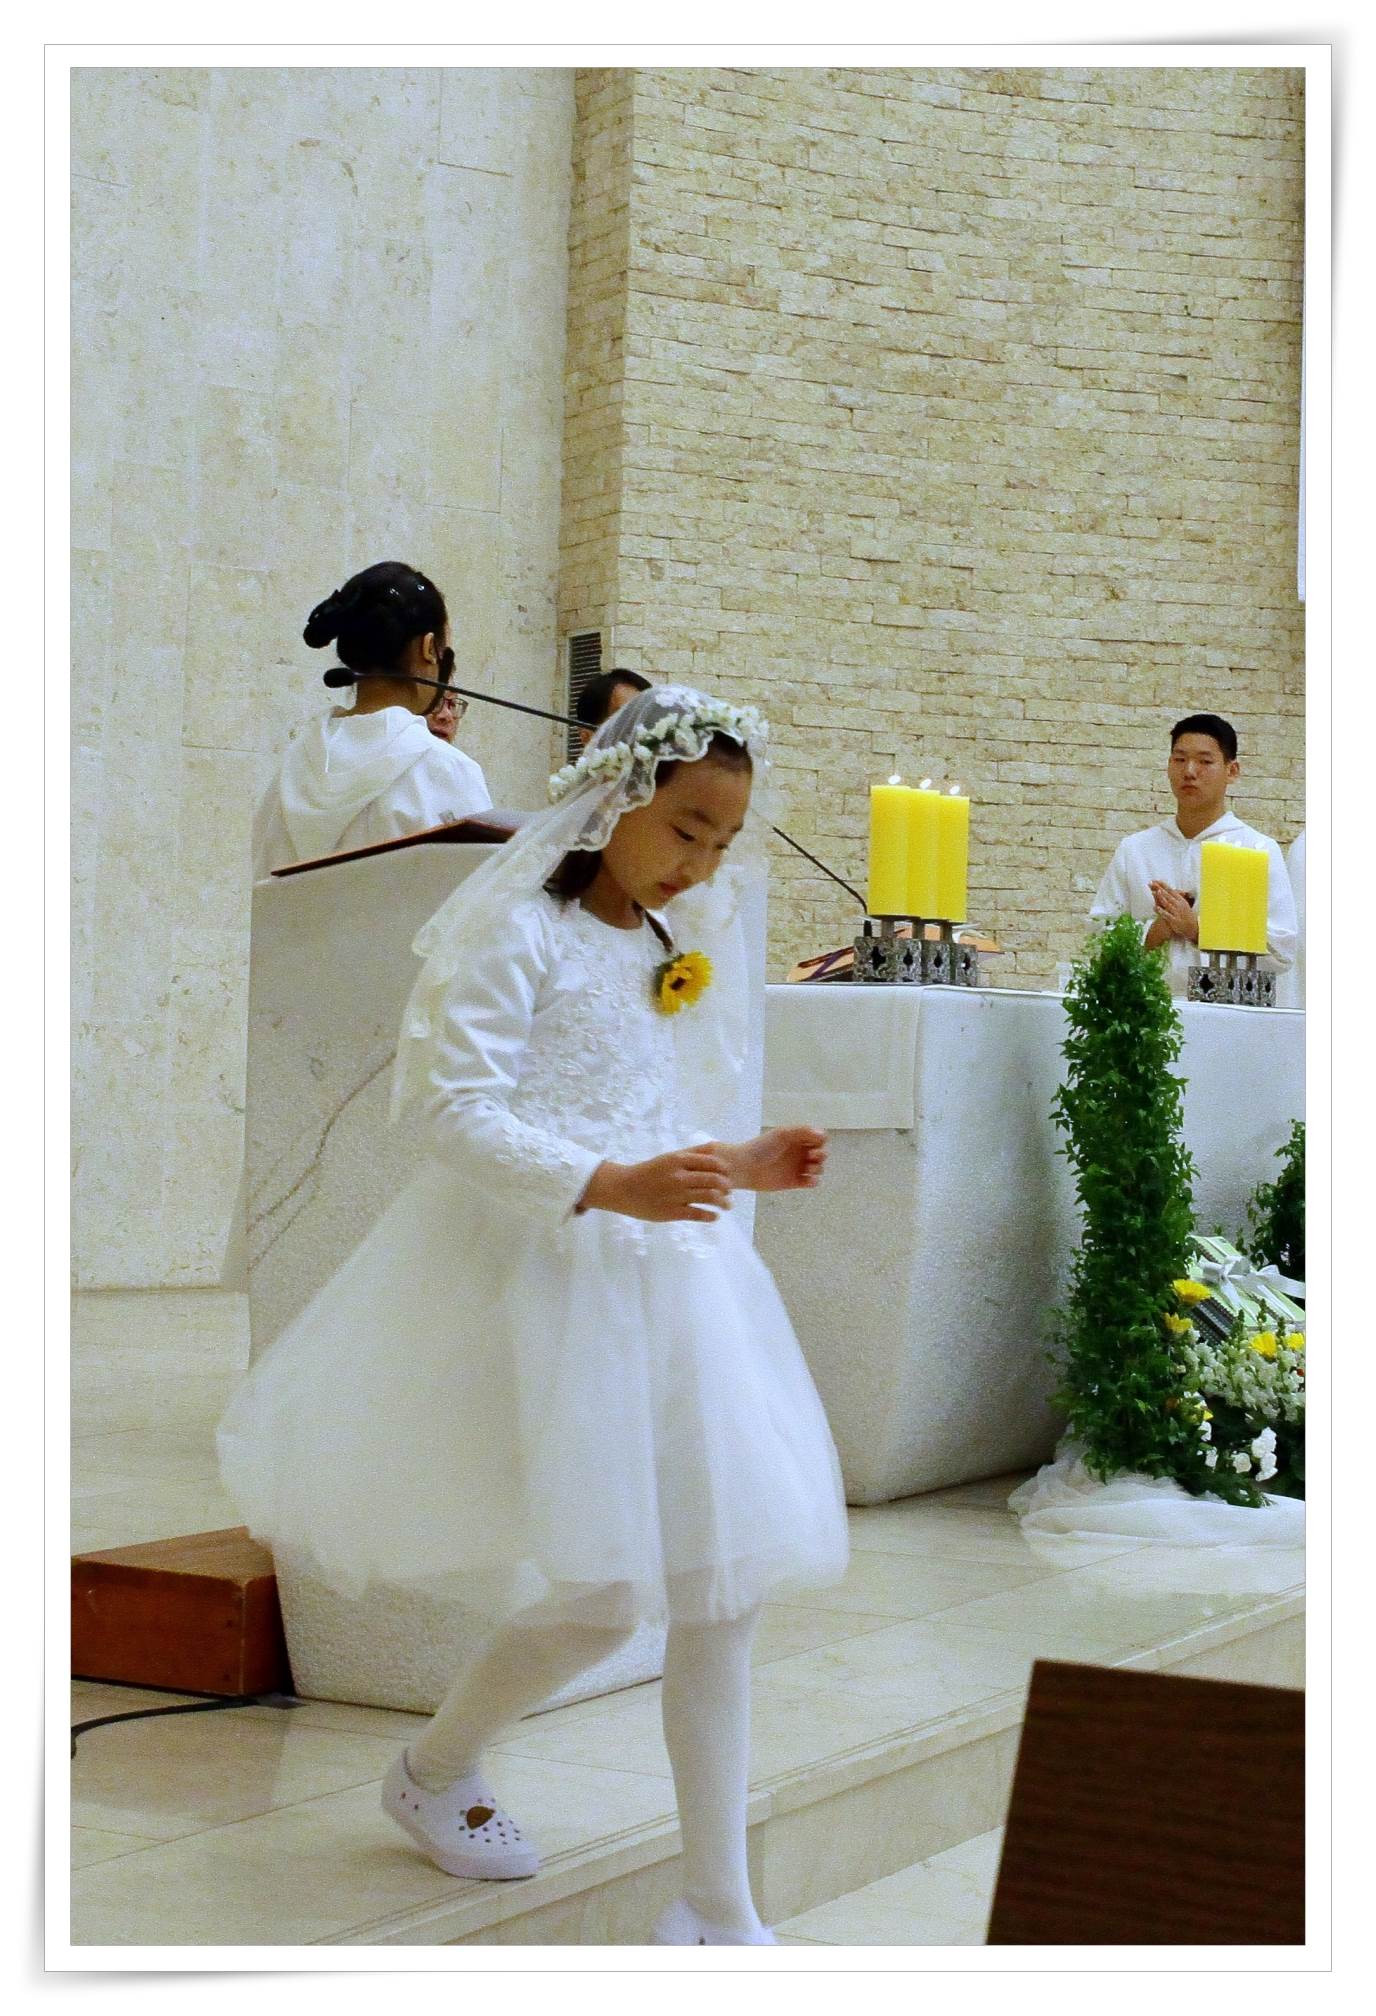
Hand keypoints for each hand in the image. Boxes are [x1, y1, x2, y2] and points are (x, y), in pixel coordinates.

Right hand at [578, 1147, 732, 1223]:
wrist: (623, 1189)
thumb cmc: (648, 1172)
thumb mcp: (669, 1157)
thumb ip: (692, 1152)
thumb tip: (715, 1145)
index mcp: (678, 1160)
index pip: (711, 1163)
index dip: (724, 1170)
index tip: (728, 1175)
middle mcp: (679, 1176)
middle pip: (714, 1180)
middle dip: (727, 1187)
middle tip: (729, 1191)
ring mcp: (676, 1195)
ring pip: (710, 1197)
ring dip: (723, 1202)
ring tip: (727, 1205)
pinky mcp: (672, 1212)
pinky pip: (698, 1214)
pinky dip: (711, 1216)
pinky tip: (714, 1216)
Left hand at [731, 1126, 827, 1193]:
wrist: (745, 1167)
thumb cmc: (762, 1147)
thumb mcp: (782, 1134)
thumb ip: (802, 1131)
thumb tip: (823, 1134)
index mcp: (797, 1139)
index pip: (818, 1138)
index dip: (820, 1141)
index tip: (814, 1143)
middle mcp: (799, 1152)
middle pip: (821, 1154)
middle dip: (821, 1155)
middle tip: (812, 1156)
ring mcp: (798, 1168)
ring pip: (818, 1168)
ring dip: (818, 1168)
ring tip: (809, 1168)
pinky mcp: (795, 1182)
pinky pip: (811, 1182)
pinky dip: (814, 1181)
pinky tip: (809, 1179)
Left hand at [1149, 881, 1198, 941]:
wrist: (1192, 927)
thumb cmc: (1186, 915)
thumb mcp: (1182, 904)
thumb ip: (1174, 897)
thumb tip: (1166, 890)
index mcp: (1180, 900)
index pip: (1170, 890)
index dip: (1163, 885)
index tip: (1156, 880)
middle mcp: (1178, 905)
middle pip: (1168, 895)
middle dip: (1159, 888)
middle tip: (1152, 883)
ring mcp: (1176, 912)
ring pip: (1167, 903)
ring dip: (1160, 897)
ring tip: (1153, 892)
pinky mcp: (1174, 920)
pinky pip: (1166, 914)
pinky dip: (1161, 911)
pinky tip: (1155, 907)